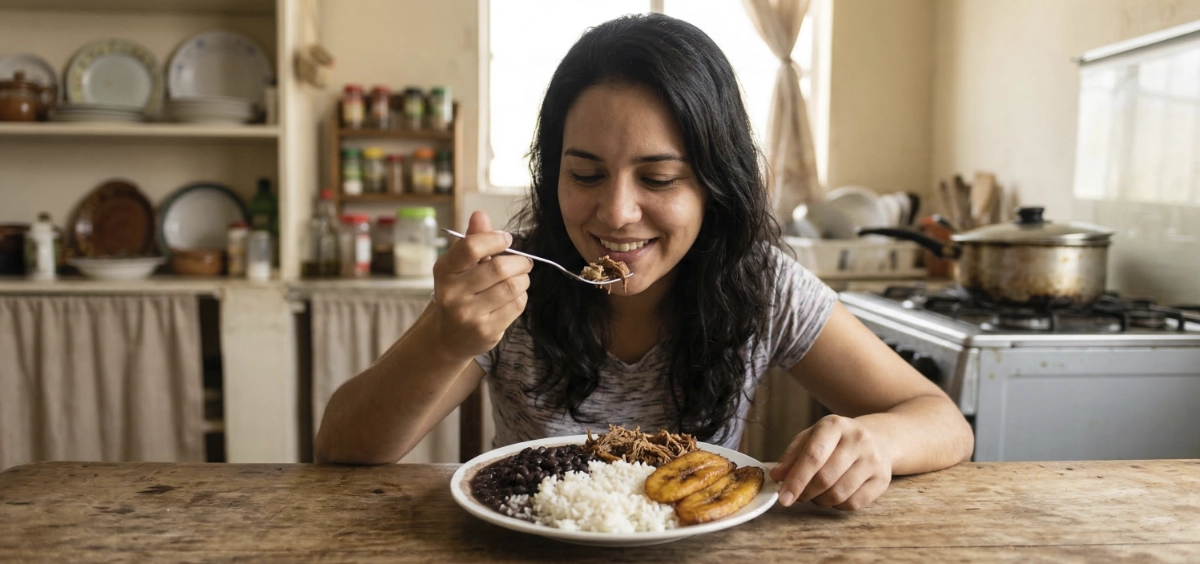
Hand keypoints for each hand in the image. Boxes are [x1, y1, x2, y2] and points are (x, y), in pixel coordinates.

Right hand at [429, 211, 532, 358]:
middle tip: (524, 262)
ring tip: (519, 279)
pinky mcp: (486, 331)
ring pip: (512, 287)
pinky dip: (521, 296)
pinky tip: (514, 297)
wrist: (451, 337)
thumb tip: (480, 214)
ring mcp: (468, 314)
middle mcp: (452, 293)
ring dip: (523, 279)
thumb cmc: (460, 293)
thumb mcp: (460, 266)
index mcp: (444, 270)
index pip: (471, 247)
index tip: (506, 239)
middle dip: (519, 262)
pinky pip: (516, 305)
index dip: (495, 239)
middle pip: (499, 268)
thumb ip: (473, 240)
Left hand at [770, 414, 891, 510]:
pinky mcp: (883, 480)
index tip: (783, 498)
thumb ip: (792, 455)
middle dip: (805, 493)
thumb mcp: (812, 437)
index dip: (796, 480)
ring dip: (820, 501)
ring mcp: (873, 460)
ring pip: (839, 494)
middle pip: (825, 478)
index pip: (813, 456)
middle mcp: (857, 440)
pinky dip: (837, 506)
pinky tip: (834, 496)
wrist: (879, 438)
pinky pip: (854, 504)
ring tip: (815, 494)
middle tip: (797, 496)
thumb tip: (777, 476)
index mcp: (834, 425)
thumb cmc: (836, 440)